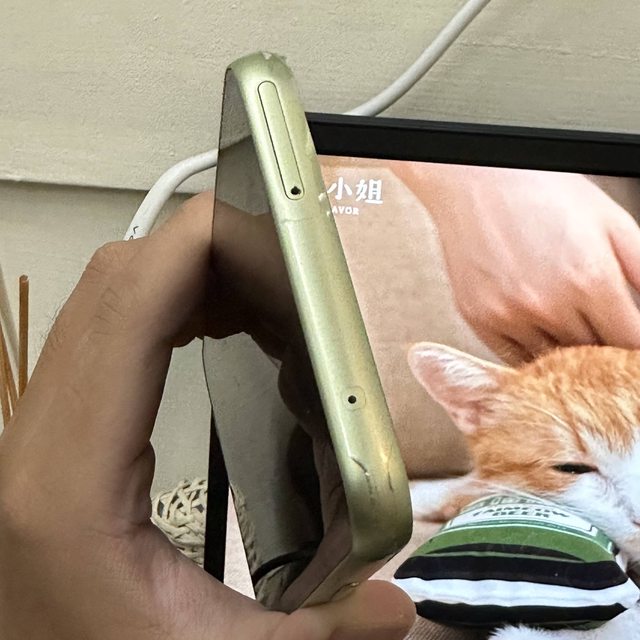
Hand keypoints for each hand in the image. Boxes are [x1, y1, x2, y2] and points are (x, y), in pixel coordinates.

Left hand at [0, 194, 414, 639]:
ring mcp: (39, 430)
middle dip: (200, 252)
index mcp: (69, 485)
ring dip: (181, 275)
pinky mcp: (56, 428)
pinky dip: (162, 304)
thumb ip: (316, 632)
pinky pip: (103, 330)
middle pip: (112, 286)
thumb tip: (391, 608)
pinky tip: (210, 323)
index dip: (191, 249)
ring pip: (103, 300)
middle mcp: (38, 444)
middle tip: (277, 265)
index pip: (122, 311)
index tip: (258, 230)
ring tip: (254, 291)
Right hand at [395, 164, 639, 362]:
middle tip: (597, 328)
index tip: (631, 344)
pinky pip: (513, 358)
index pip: (631, 343)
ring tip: (564, 322)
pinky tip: (536, 326)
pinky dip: (531, 350)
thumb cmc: (542, 192)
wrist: (476, 180)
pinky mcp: (479, 319)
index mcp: (590, 279)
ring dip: (566, 352)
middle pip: (593, 358)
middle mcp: (547, 304)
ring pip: (552, 363)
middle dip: (603, 349)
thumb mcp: (611, 221)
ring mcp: (508, 314)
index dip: (635, 349)